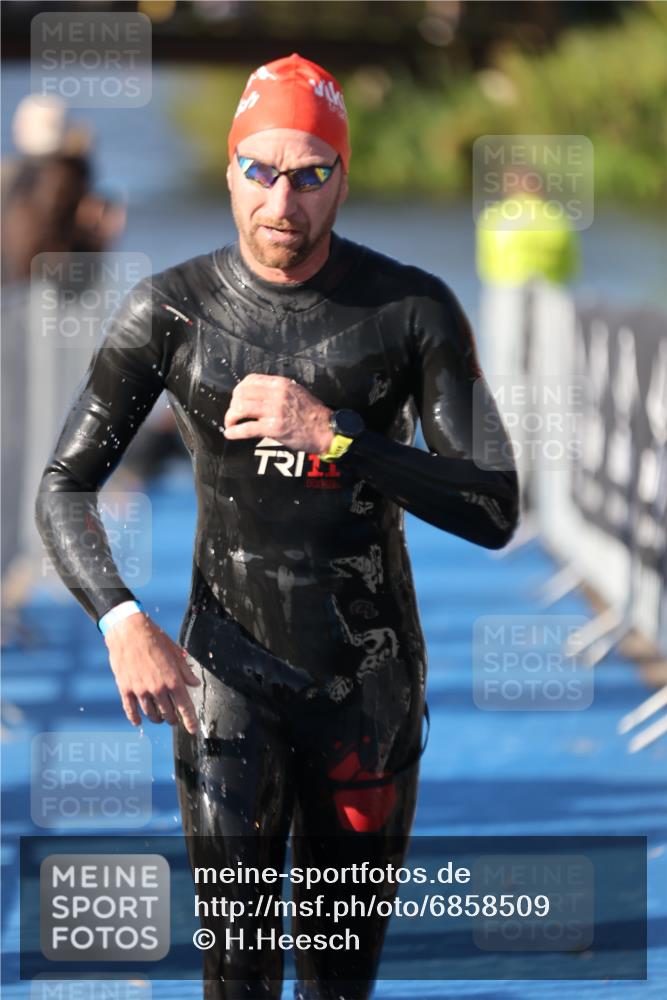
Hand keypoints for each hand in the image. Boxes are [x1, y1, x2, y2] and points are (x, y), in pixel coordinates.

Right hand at [104, 613, 200, 733]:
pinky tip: (139, 722)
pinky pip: (131, 710)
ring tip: (160, 719)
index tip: (193, 730)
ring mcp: (140, 690)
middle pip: (168, 713)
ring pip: (151, 714)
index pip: (185, 706)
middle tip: (175, 720)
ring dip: (157, 719)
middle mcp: (158, 688)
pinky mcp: (125, 689)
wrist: (129, 631)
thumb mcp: (175, 653)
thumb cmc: (154, 638)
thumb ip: (185, 671)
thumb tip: (194, 683)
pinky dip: (136, 718)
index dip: (190, 720)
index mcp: (173, 679)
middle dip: (173, 719)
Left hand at [223, 374, 333, 453]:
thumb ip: (277, 392)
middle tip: (234, 413)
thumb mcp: (296, 392)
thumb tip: (258, 396)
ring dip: (231, 417)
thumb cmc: (312, 413)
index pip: (250, 380)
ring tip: (230, 423)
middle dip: (233, 404)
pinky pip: (247, 428)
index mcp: (280, 383)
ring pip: (241, 409)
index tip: (237, 398)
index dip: (239, 390)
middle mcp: (276, 394)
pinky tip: (230, 434)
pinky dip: (235, 431)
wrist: (325, 430)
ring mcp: (274, 411)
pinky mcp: (274, 428)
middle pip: (242, 394)